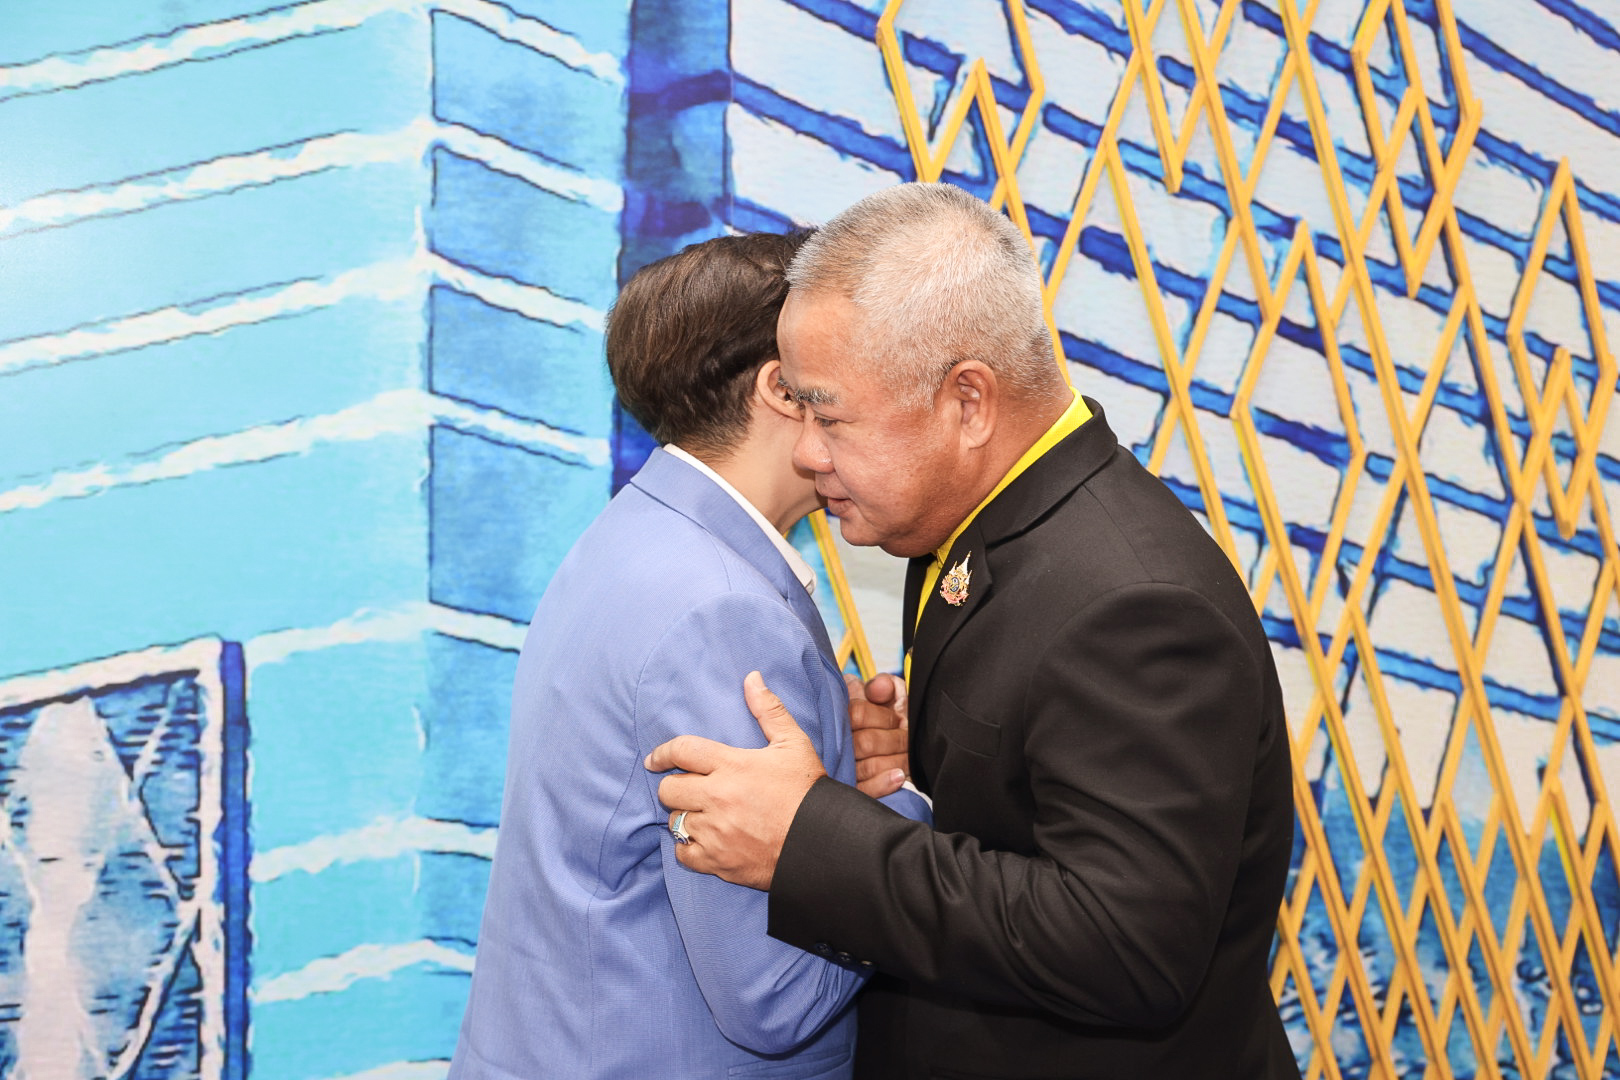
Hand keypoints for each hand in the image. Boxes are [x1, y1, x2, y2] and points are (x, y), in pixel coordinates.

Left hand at [644, 671, 825, 889]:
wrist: (822, 843)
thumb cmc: (807, 791)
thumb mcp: (794, 743)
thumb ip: (769, 709)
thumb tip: (751, 678)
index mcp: (732, 766)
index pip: (681, 751)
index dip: (662, 753)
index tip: (655, 759)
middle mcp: (717, 798)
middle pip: (668, 790)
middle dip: (675, 786)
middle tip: (689, 789)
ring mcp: (715, 832)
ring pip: (675, 822)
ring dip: (685, 816)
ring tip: (703, 814)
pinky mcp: (718, 861)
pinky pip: (683, 854)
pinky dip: (689, 848)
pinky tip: (704, 840)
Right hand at [846, 672, 908, 798]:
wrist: (889, 742)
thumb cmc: (887, 717)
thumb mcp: (889, 696)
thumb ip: (886, 686)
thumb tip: (879, 688)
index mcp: (843, 710)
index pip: (857, 713)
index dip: (882, 717)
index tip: (898, 719)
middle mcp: (837, 738)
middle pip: (864, 743)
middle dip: (892, 741)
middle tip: (906, 739)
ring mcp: (840, 765)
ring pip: (866, 767)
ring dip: (893, 761)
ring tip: (907, 758)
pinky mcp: (849, 788)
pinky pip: (863, 790)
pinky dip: (882, 784)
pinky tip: (898, 777)